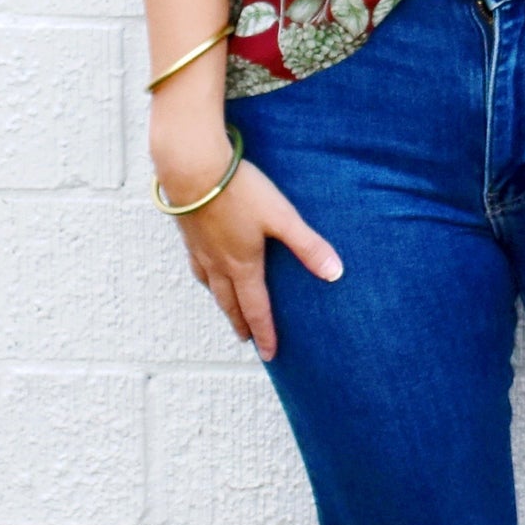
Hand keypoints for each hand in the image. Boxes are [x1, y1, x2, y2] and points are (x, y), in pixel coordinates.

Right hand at [151, 114, 342, 361]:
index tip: (269, 354)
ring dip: (222, 303)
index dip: (264, 333)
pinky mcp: (188, 232)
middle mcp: (219, 263)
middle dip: (241, 324)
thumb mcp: (281, 217)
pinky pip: (197, 265)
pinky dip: (205, 277)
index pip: (256, 308)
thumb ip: (308, 245)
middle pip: (230, 303)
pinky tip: (205, 268)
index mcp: (243, 264)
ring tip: (227, 310)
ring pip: (211, 285)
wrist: (191, 169)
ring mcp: (200, 249)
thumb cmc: (239, 191)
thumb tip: (335, 273)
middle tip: (247, 340)